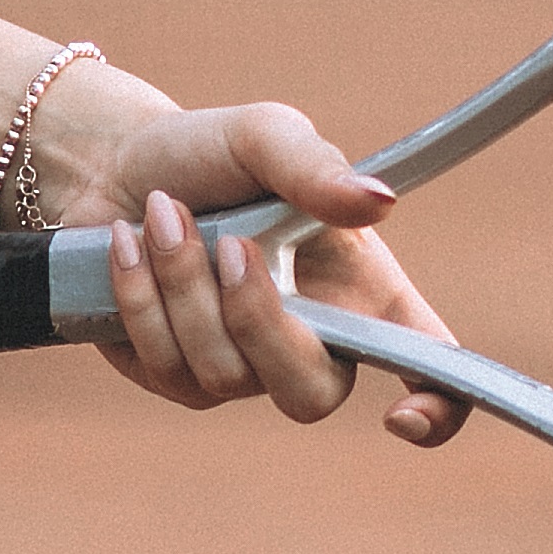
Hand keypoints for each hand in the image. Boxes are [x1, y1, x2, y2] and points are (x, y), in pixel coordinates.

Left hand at [49, 101, 469, 446]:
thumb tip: (379, 200)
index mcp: (363, 292)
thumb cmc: (210, 153)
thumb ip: (315, 167)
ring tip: (162, 212)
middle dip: (260, 321)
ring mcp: (242, 372)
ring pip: (223, 373)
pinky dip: (142, 295)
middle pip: (311, 395)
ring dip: (185, 284)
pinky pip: (166, 366)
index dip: (437, 409)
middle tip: (231, 244)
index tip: (399, 415)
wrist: (115, 164)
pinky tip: (129, 241)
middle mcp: (311, 343)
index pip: (428, 366)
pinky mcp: (176, 379)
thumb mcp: (264, 137)